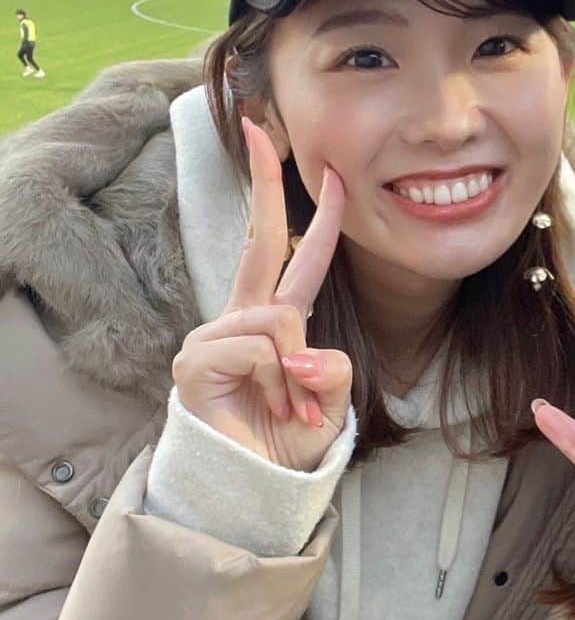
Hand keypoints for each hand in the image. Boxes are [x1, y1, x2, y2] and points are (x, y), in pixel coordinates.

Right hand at [171, 118, 352, 471]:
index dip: (313, 216)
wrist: (260, 492)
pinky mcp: (195, 359)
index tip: (328, 170)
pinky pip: (258, 347)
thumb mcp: (333, 399)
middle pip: (259, 239)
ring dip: (299, 369)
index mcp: (276, 320)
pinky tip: (274, 407)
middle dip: (266, 182)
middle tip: (263, 127)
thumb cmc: (292, 444)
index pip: (293, 257)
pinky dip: (279, 380)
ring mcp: (213, 335)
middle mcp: (241, 318)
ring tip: (294, 408)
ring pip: (279, 316)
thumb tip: (297, 344)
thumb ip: (331, 364)